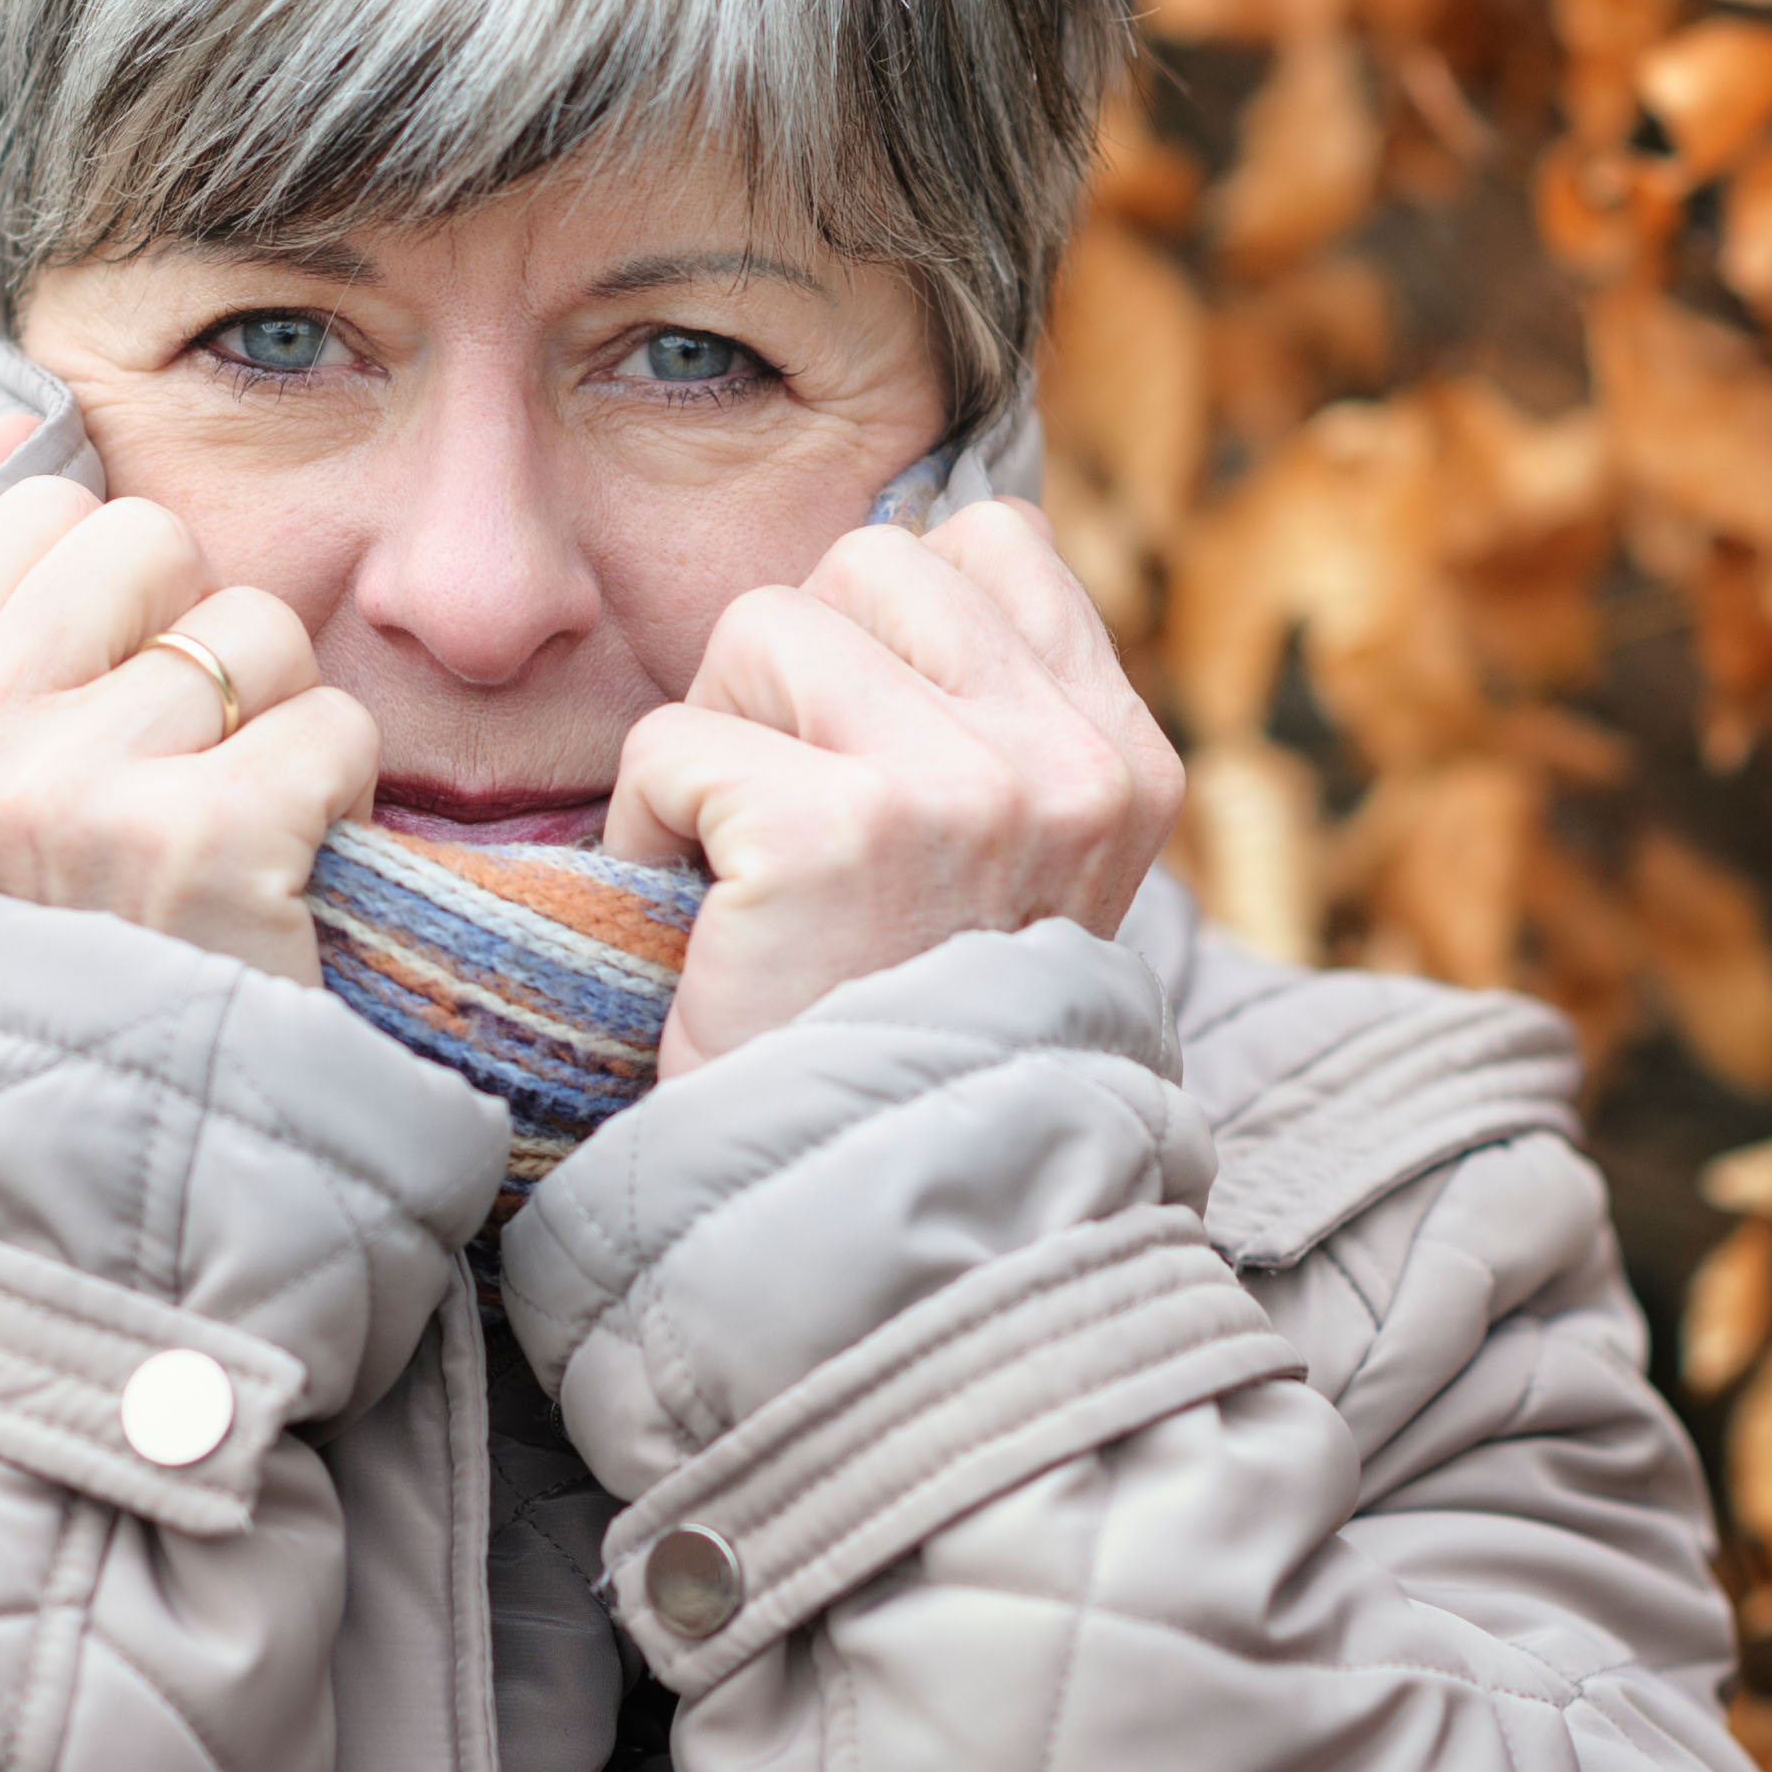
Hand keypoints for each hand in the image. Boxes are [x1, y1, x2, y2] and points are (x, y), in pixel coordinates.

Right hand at [0, 417, 377, 982]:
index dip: (114, 596)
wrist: (100, 1176)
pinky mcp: (205, 842)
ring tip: (228, 838)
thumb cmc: (47, 957)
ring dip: (280, 729)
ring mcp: (76, 793)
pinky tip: (284, 875)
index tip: (106, 706)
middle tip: (184, 769)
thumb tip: (19, 429)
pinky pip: (332, 724)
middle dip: (202, 640)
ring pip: (261, 634)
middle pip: (155, 544)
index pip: (41, 513)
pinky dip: (339, 797)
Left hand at [605, 500, 1182, 1076]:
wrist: (857, 1229)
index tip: (861, 758)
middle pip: (865, 564)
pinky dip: (648, 827)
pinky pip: (673, 738)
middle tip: (789, 830)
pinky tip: (702, 927)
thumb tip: (886, 549)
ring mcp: (964, 790)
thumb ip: (982, 718)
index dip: (883, 628)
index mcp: (1123, 764)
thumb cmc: (896, 1041)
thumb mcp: (1003, 871)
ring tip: (745, 879)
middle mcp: (1068, 764)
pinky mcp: (838, 829)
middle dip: (787, 678)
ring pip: (761, 625)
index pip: (990, 542)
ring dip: (714, 745)